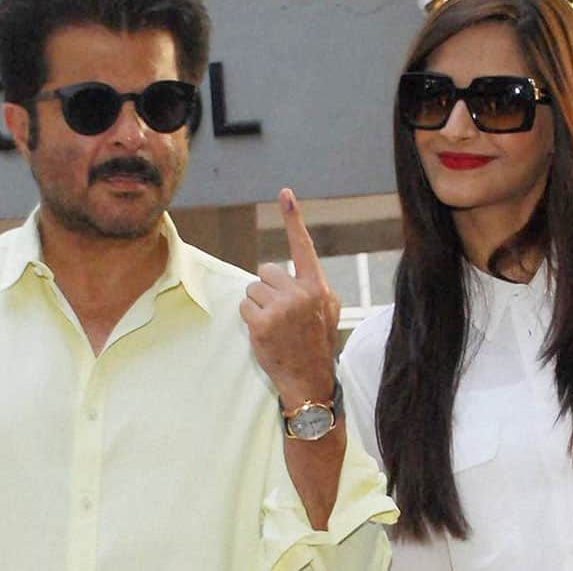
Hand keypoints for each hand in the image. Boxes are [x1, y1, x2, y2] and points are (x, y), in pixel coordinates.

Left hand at [239, 188, 339, 406]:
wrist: (309, 380)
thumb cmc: (315, 344)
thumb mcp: (327, 311)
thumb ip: (313, 287)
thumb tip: (292, 272)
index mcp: (318, 287)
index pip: (302, 247)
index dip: (293, 218)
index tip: (285, 193)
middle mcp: (300, 293)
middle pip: (267, 271)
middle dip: (268, 289)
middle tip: (281, 314)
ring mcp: (280, 308)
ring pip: (253, 289)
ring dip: (258, 305)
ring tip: (275, 326)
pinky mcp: (261, 323)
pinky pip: (244, 306)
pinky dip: (249, 319)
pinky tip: (265, 334)